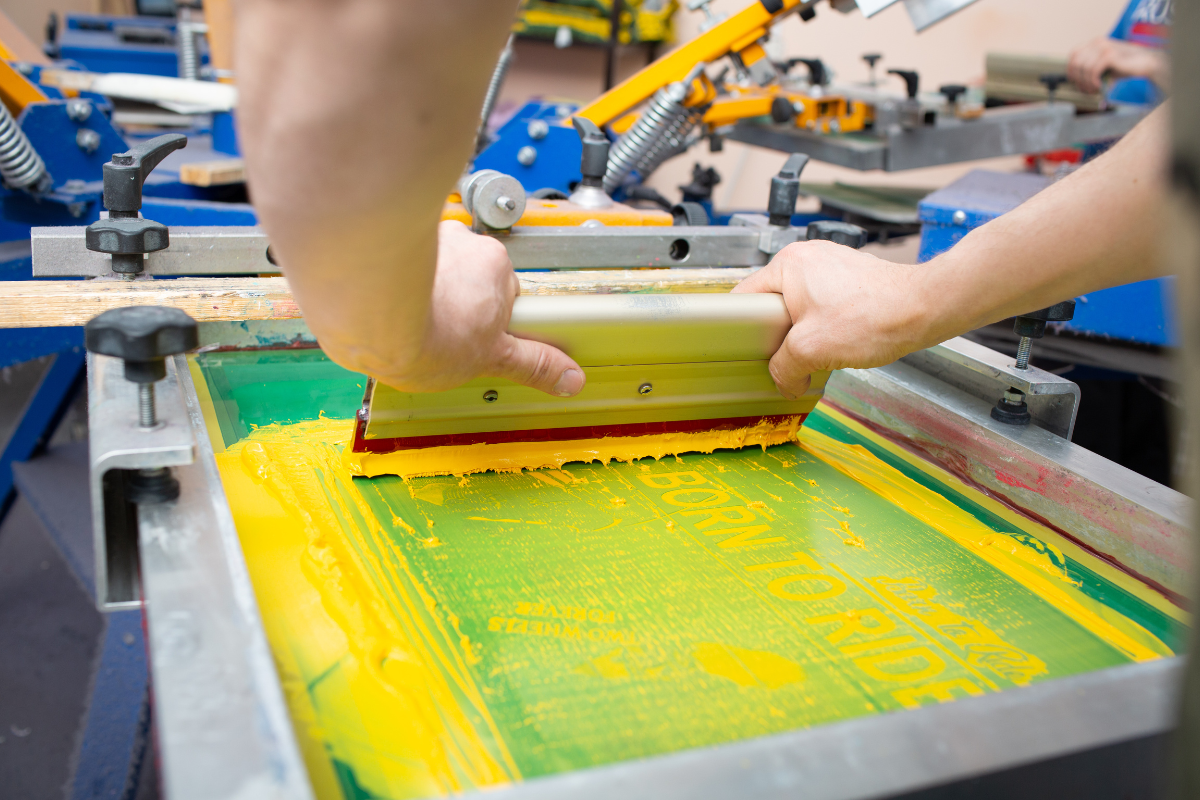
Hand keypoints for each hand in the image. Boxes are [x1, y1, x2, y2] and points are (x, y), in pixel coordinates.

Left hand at [363, 220, 585, 395]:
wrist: (368, 317)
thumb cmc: (428, 332)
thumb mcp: (492, 360)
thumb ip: (533, 364)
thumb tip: (569, 377)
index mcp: (494, 265)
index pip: (502, 290)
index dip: (487, 316)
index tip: (473, 334)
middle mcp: (460, 242)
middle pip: (465, 273)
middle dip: (454, 299)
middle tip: (441, 332)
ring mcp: (420, 237)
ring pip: (427, 263)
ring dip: (419, 286)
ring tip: (409, 321)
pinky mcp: (383, 239)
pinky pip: (392, 258)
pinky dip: (387, 278)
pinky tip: (382, 306)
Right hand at [732, 241, 931, 398]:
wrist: (923, 309)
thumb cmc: (873, 317)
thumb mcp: (811, 350)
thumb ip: (784, 368)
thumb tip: (782, 381)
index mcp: (788, 264)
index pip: (744, 296)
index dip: (740, 328)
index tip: (745, 350)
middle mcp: (807, 257)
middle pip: (772, 303)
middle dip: (777, 334)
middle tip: (784, 356)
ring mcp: (831, 264)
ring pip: (799, 305)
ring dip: (803, 332)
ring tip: (815, 351)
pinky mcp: (850, 276)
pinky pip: (822, 303)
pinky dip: (824, 324)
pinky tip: (836, 342)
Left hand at [1068, 37, 1168, 93]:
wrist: (1145, 63)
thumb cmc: (1124, 67)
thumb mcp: (1103, 66)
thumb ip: (1089, 68)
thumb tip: (1074, 81)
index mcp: (1094, 43)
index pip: (1073, 55)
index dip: (1071, 69)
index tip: (1076, 82)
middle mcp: (1097, 42)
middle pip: (1076, 63)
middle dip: (1078, 79)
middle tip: (1086, 89)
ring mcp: (1103, 46)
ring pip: (1083, 68)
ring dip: (1086, 83)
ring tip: (1094, 90)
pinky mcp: (1110, 54)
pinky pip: (1092, 71)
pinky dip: (1093, 82)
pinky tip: (1100, 86)